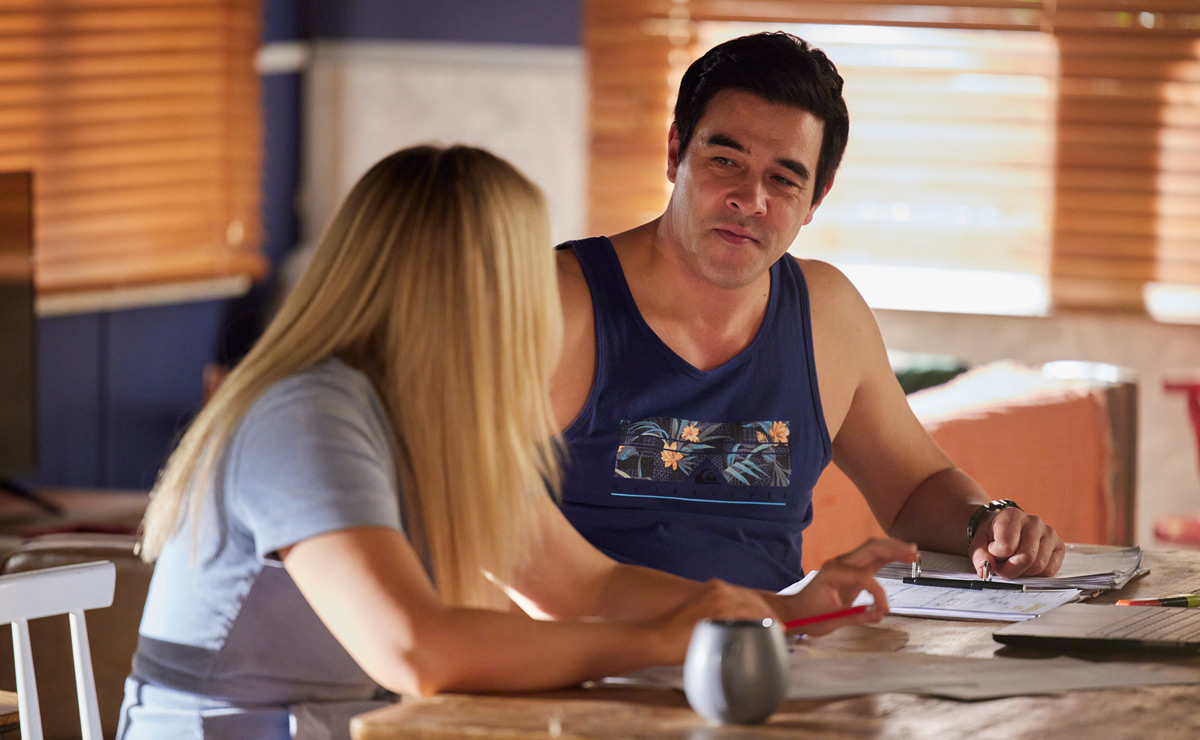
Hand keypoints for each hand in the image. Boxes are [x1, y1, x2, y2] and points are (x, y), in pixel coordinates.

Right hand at [645, 579, 777, 664]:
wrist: (657, 637)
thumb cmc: (674, 634)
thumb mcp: (700, 618)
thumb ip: (717, 619)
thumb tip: (732, 631)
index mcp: (714, 588)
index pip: (746, 596)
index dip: (761, 609)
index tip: (771, 623)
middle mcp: (718, 588)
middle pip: (754, 599)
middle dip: (768, 613)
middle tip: (779, 629)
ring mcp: (720, 598)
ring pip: (755, 605)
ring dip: (768, 618)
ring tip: (777, 633)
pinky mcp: (720, 611)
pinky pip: (750, 614)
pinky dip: (762, 622)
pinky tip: (769, 632)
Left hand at [783, 537, 917, 635]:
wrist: (795, 611)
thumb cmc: (808, 615)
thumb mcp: (830, 620)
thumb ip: (856, 617)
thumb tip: (878, 615)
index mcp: (833, 573)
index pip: (864, 577)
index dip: (878, 593)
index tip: (883, 610)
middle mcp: (839, 564)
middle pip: (870, 549)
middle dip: (893, 550)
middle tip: (913, 555)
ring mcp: (845, 565)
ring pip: (872, 550)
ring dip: (892, 549)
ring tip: (912, 552)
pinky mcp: (851, 571)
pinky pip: (871, 559)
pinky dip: (887, 556)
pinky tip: (900, 556)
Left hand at [970, 507, 1064, 578]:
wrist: (1004, 531)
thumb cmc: (993, 538)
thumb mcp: (978, 544)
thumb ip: (979, 557)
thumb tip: (984, 570)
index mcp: (1012, 516)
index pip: (1006, 546)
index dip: (996, 557)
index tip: (993, 553)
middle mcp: (1034, 521)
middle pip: (1026, 558)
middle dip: (1010, 569)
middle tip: (1002, 566)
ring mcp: (1049, 533)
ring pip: (1038, 566)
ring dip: (1022, 572)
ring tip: (1013, 563)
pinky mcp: (1059, 546)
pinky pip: (1049, 570)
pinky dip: (1036, 575)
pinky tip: (1027, 566)